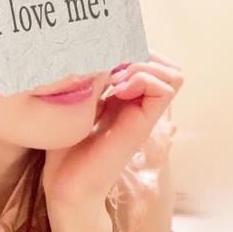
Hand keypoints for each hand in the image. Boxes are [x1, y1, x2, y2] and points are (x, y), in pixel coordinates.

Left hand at [42, 49, 183, 223]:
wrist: (65, 187)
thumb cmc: (62, 146)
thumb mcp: (72, 101)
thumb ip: (85, 76)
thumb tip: (91, 45)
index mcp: (123, 95)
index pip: (147, 56)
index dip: (131, 45)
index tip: (104, 53)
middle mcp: (137, 102)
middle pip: (164, 62)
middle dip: (140, 51)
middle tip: (112, 62)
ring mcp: (143, 114)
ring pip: (170, 72)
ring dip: (143, 64)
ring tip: (115, 75)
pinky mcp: (142, 126)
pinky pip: (163, 89)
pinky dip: (142, 78)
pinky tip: (116, 88)